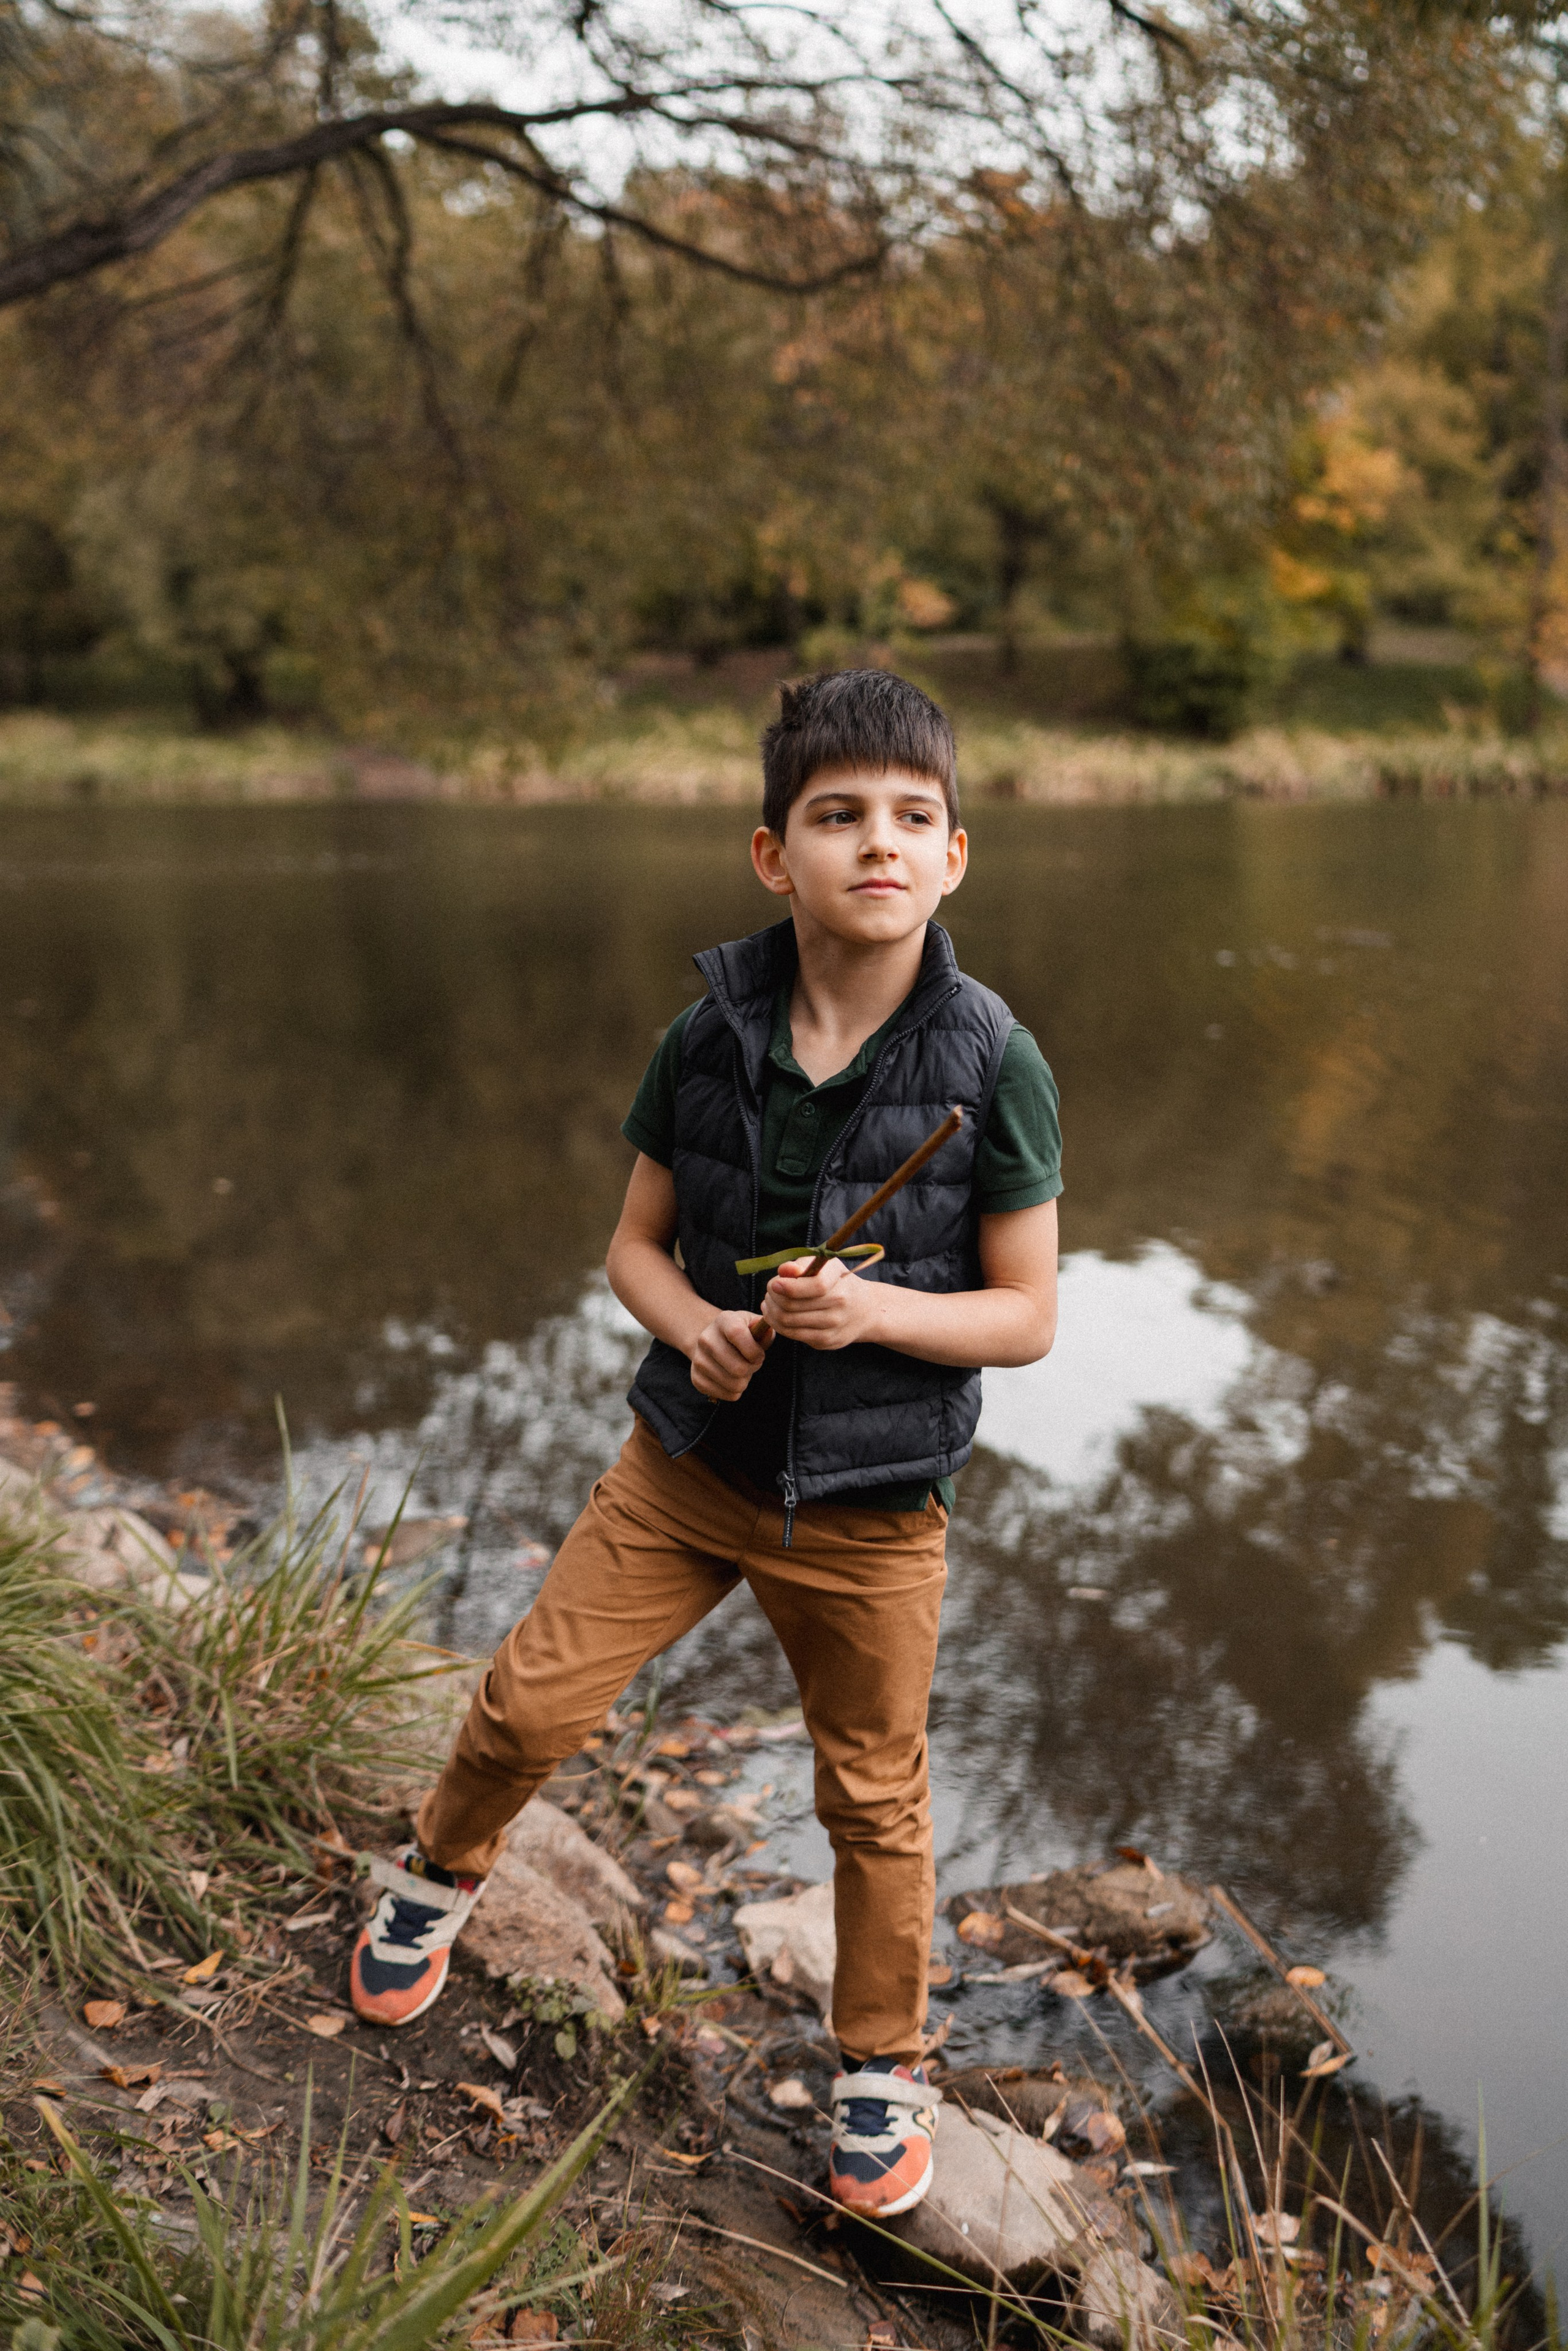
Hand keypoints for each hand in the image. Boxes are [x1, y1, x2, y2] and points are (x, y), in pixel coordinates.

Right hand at [690, 1309, 770, 1401]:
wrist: (713, 1343)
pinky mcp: (697, 1379)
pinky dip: (736, 1391)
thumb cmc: (740, 1335)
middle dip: (752, 1368)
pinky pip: (728, 1395)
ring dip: (745, 1381)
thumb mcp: (753, 1325)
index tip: (760, 1355)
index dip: (754, 1350)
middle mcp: (706, 1339)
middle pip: (738, 1368)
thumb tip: (767, 1333)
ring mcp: (698, 1360)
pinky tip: (732, 1378)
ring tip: (742, 1370)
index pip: (737, 1334)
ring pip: (734, 1384)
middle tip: (752, 1363)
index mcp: (723, 1321)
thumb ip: (763, 1329)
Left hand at [762, 1256, 877, 1351]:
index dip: (789, 1286)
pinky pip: (793, 1335)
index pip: (815, 1286)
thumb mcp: (826, 1267)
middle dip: (773, 1297)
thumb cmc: (838, 1283)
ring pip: (788, 1322)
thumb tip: (783, 1271)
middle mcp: (839, 1306)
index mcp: (839, 1284)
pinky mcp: (826, 1341)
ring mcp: (833, 1326)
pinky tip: (776, 1315)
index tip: (774, 1283)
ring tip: (769, 1302)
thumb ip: (802, 1264)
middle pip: (793, 1305)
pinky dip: (778, 1325)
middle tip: (769, 1291)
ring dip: (772, 1311)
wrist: (865, 1311)